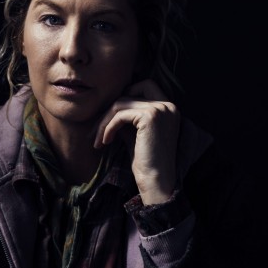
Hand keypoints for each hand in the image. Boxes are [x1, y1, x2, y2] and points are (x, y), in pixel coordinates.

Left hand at [94, 79, 179, 204]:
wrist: (156, 182)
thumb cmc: (146, 163)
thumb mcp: (135, 134)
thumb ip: (128, 118)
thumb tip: (109, 107)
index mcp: (169, 108)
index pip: (145, 85)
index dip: (126, 96)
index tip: (111, 118)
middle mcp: (168, 105)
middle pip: (130, 92)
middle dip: (111, 108)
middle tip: (97, 128)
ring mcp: (161, 109)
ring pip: (121, 103)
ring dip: (105, 121)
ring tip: (98, 139)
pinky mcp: (150, 116)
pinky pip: (120, 114)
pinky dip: (108, 127)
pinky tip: (104, 142)